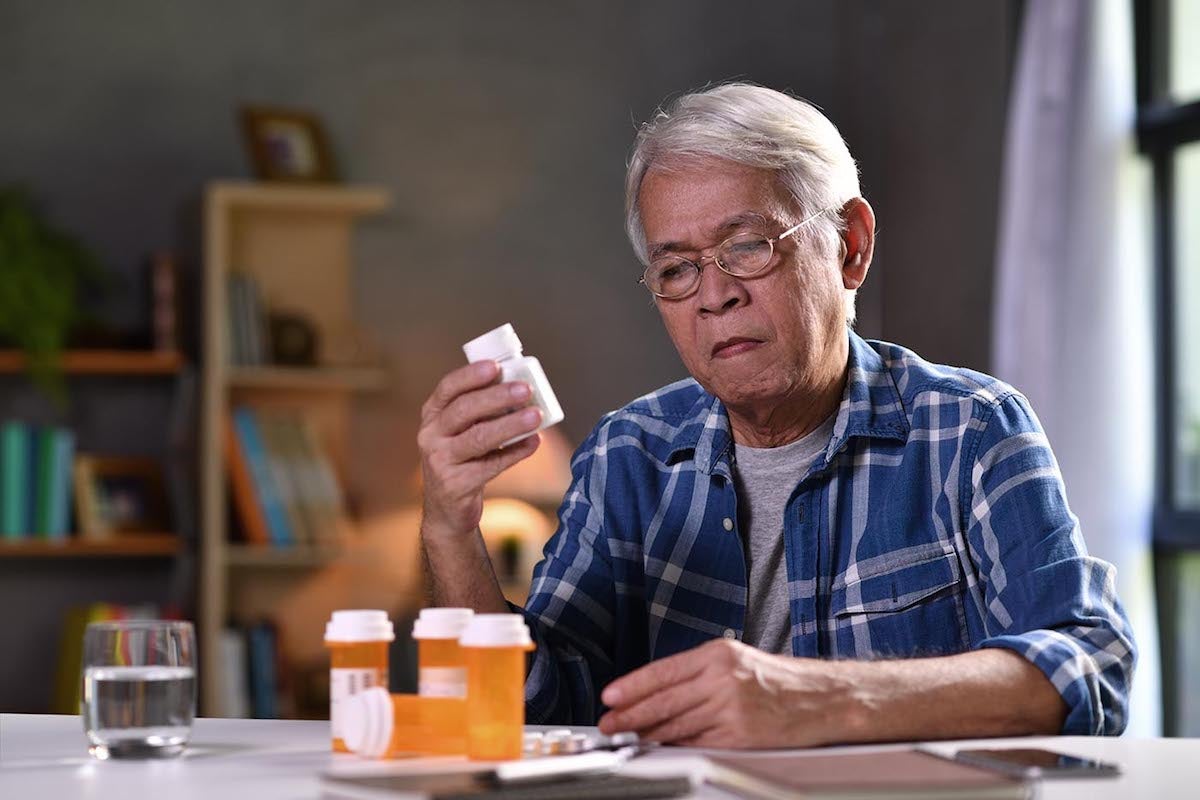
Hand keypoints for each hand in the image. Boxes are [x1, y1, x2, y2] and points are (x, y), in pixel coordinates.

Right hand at [417, 360, 542, 535]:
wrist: (447, 509)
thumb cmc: (463, 460)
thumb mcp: (461, 432)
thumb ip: (483, 411)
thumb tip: (522, 390)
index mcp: (432, 415)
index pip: (448, 388)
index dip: (471, 375)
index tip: (496, 366)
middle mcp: (430, 436)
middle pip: (464, 410)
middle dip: (497, 397)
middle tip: (525, 390)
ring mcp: (440, 461)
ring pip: (478, 438)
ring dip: (511, 425)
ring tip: (536, 416)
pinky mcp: (455, 485)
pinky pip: (491, 465)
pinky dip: (515, 453)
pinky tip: (533, 443)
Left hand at [597, 639, 861, 748]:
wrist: (821, 698)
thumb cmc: (779, 680)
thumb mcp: (736, 660)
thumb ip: (698, 672)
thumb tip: (658, 690)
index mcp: (717, 655)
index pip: (663, 671)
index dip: (632, 685)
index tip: (610, 696)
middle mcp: (722, 679)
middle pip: (664, 700)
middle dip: (631, 714)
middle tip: (609, 722)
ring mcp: (731, 709)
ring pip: (677, 724)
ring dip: (648, 733)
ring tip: (628, 738)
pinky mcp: (740, 736)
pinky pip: (698, 743)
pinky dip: (677, 746)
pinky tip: (662, 748)